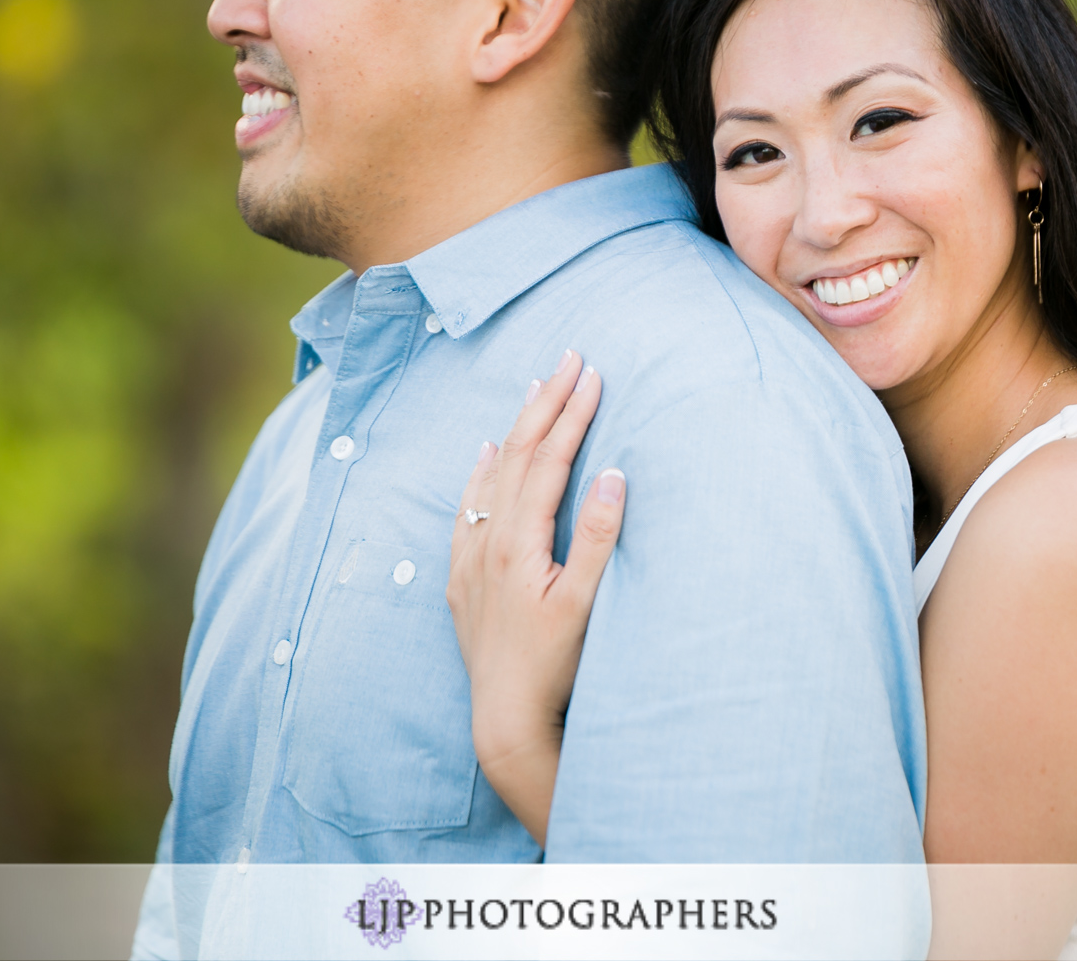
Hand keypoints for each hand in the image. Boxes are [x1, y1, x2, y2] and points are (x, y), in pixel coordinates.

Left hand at [446, 348, 627, 847]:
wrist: (505, 718)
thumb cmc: (553, 665)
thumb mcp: (586, 603)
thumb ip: (597, 536)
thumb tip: (611, 472)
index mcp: (519, 540)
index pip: (548, 459)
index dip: (572, 413)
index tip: (593, 373)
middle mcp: (488, 541)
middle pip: (517, 455)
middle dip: (545, 403)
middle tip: (569, 359)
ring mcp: (472, 559)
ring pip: (492, 476)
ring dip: (516, 428)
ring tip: (535, 390)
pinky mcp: (464, 579)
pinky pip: (469, 507)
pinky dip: (481, 473)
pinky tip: (486, 455)